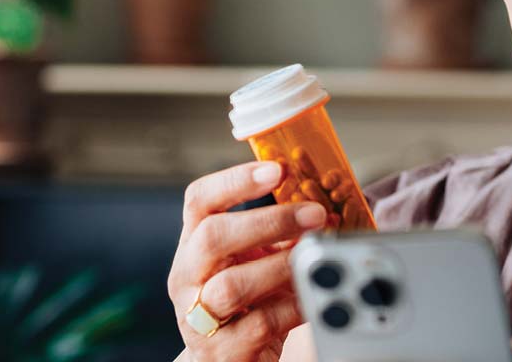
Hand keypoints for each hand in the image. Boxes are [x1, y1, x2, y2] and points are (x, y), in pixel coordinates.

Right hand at [167, 161, 327, 360]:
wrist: (227, 360)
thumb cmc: (246, 301)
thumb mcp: (254, 259)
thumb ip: (279, 233)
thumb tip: (324, 204)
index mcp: (194, 244)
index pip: (200, 200)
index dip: (236, 180)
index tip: (277, 169)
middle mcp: (188, 276)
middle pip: (212, 236)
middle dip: (269, 221)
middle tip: (315, 213)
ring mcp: (198, 316)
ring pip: (232, 285)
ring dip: (282, 265)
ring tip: (315, 256)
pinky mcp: (222, 350)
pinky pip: (260, 324)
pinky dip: (293, 306)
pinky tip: (314, 294)